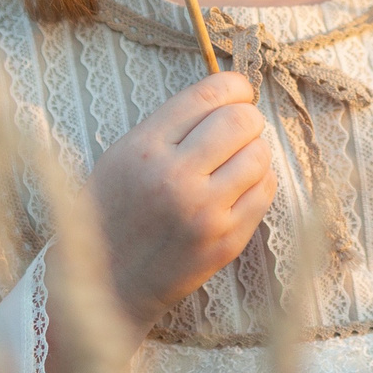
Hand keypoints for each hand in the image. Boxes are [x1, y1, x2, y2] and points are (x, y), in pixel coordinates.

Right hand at [87, 71, 276, 326]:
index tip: (238, 92)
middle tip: (238, 128)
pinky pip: (265, 191)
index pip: (208, 96)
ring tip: (235, 161)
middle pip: (242, 121)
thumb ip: (169, 126)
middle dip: (247, 117)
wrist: (107, 286)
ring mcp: (204, 213)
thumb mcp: (122, 157)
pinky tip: (239, 186)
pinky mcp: (226, 242)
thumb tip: (227, 97)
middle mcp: (175, 178)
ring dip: (254, 150)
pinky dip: (259, 180)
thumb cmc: (112, 214)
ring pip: (260, 154)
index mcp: (144, 149)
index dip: (233, 86)